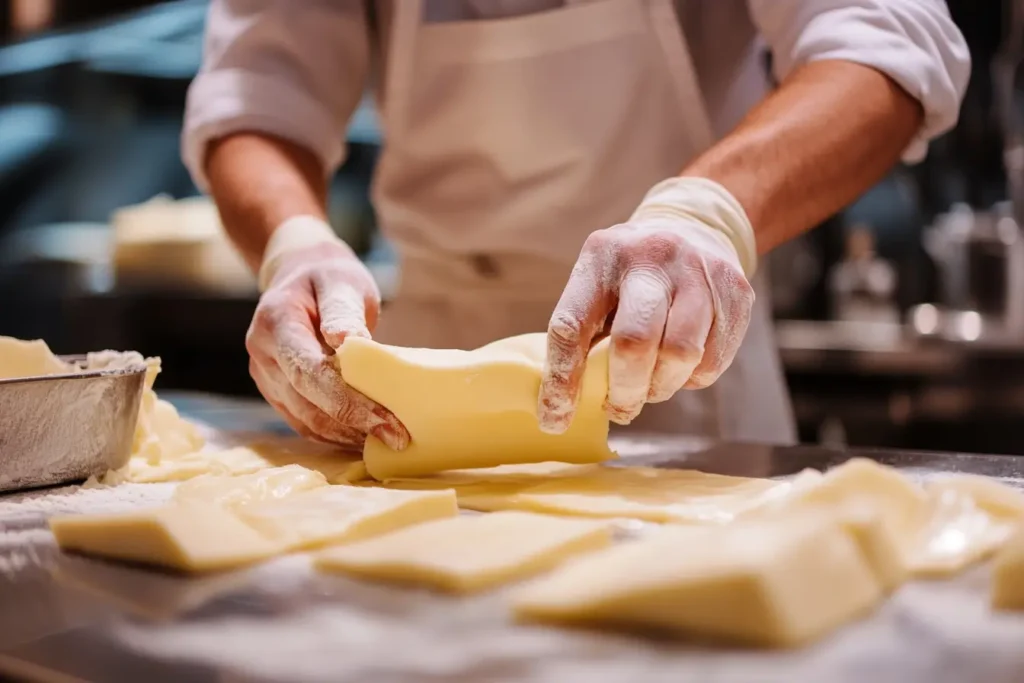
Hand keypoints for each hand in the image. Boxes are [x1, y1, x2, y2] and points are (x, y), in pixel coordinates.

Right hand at [247, 218, 408, 449]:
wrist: (299, 275)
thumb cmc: (327, 277)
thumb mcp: (341, 282)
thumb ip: (342, 311)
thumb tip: (350, 342)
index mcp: (275, 323)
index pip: (310, 373)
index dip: (349, 402)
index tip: (389, 421)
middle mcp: (262, 355)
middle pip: (307, 403)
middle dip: (355, 425)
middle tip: (400, 438)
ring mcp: (265, 377)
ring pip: (305, 421)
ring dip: (346, 436)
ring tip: (388, 441)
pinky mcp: (277, 392)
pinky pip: (305, 422)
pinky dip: (336, 435)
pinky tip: (366, 437)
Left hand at [538, 177, 757, 432]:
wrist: (695, 227)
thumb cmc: (630, 275)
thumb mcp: (598, 284)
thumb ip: (583, 335)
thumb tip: (560, 408)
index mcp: (601, 256)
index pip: (572, 324)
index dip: (562, 379)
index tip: (555, 418)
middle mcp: (651, 257)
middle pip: (634, 341)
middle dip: (624, 390)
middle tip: (618, 409)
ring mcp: (699, 272)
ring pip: (680, 355)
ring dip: (660, 387)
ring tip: (649, 387)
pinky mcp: (735, 293)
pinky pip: (712, 360)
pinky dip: (690, 378)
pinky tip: (679, 367)